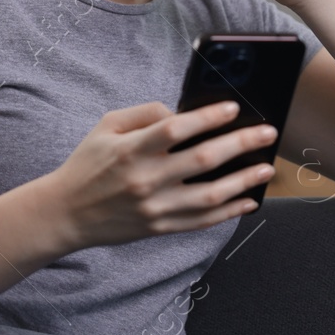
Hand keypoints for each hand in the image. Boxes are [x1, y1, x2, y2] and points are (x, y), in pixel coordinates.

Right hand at [43, 100, 278, 248]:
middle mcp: (146, 179)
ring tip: (266, 169)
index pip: (177, 129)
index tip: (233, 108)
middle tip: (267, 133)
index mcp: (131, 149)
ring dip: (244, 181)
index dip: (208, 117)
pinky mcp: (160, 227)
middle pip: (203, 159)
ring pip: (210, 195)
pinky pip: (202, 221)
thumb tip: (181, 112)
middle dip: (241, 143)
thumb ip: (145, 113)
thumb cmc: (88, 163)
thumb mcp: (106, 126)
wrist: (66, 213)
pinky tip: (248, 200)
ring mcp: (155, 207)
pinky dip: (229, 211)